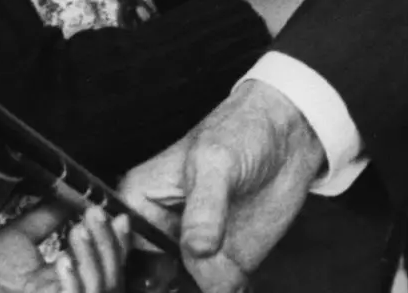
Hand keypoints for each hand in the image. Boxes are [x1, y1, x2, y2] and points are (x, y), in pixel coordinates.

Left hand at [0, 202, 127, 292]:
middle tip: (96, 216)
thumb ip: (46, 218)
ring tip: (79, 231)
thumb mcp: (18, 237)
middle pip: (110, 280)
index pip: (104, 265)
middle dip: (110, 246)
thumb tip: (71, 196)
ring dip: (94, 260)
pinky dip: (74, 282)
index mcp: (60, 282)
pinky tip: (64, 260)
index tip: (116, 214)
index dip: (116, 242)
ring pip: (98, 291)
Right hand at [119, 82, 323, 292]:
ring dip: (208, 288)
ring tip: (226, 268)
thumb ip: (205, 208)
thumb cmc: (241, 130)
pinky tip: (240, 279)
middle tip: (209, 264)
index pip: (120, 253)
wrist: (287, 135)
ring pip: (185, 291)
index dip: (138, 274)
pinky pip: (219, 291)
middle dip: (173, 286)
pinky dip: (228, 290)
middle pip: (150, 283)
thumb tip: (197, 249)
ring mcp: (193, 253)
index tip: (177, 265)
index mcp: (139, 204)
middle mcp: (161, 234)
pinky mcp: (225, 265)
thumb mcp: (217, 162)